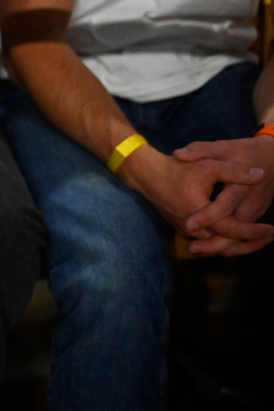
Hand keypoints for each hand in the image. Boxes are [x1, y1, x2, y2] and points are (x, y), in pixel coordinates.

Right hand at [125, 144, 273, 255]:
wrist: (148, 175)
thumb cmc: (178, 168)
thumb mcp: (208, 166)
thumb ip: (235, 172)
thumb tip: (260, 174)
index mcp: (200, 213)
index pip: (231, 229)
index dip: (253, 231)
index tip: (271, 229)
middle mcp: (192, 227)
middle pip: (225, 243)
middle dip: (249, 242)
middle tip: (270, 237)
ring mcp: (186, 230)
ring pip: (215, 244)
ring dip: (237, 243)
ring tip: (259, 239)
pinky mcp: (184, 228)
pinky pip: (207, 240)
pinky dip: (223, 240)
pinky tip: (238, 235)